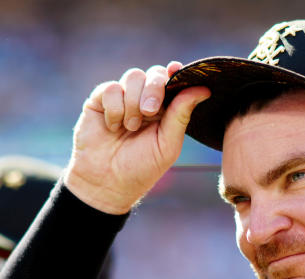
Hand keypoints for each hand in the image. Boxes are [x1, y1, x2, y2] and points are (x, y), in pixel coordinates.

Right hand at [64, 61, 210, 213]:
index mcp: (166, 110)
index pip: (173, 81)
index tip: (176, 70)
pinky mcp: (100, 100)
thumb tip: (204, 89)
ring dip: (133, 102)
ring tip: (130, 128)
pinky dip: (115, 108)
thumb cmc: (141, 168)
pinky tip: (113, 127)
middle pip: (154, 74)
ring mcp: (123, 98)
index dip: (176, 73)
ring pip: (133, 76)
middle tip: (150, 111)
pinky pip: (111, 88)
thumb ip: (181, 115)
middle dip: (154, 89)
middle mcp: (145, 100)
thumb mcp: (167, 144)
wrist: (106, 183)